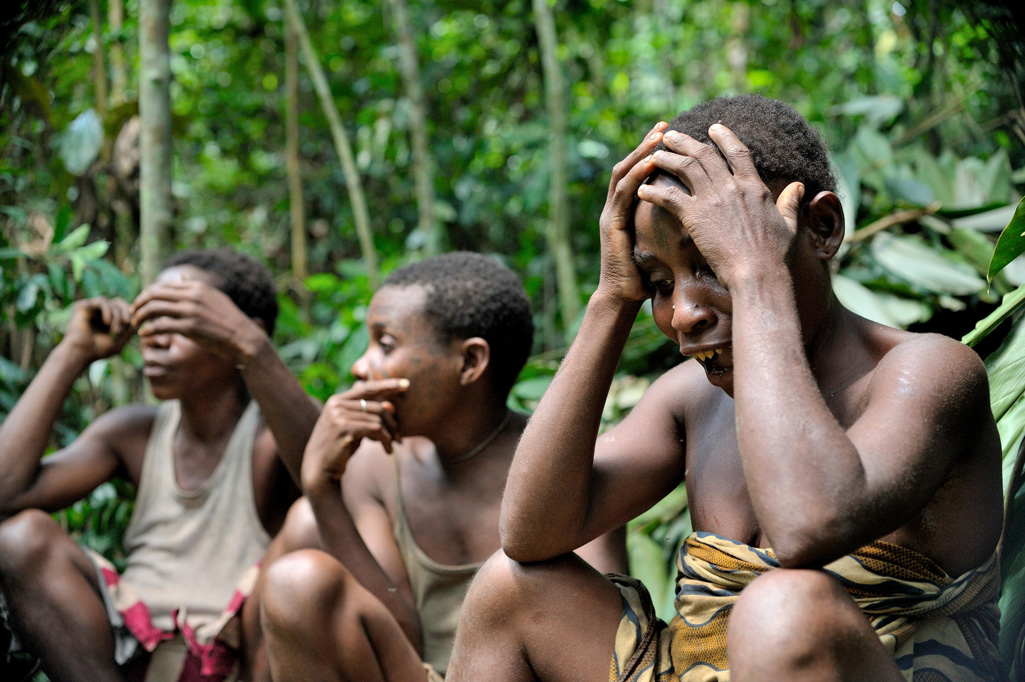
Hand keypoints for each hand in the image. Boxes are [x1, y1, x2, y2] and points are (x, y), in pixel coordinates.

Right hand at [62, 297, 134, 361]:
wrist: (79, 354)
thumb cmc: (98, 351)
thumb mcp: (120, 340)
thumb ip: (130, 329)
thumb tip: (137, 318)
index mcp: (106, 318)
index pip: (123, 308)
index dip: (130, 315)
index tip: (132, 326)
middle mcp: (98, 312)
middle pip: (119, 302)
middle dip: (126, 313)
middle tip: (127, 324)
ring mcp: (90, 308)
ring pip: (112, 302)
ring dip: (117, 316)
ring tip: (115, 331)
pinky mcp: (83, 305)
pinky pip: (102, 301)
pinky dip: (108, 311)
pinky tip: (107, 323)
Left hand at [130, 279, 262, 363]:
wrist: (244, 337)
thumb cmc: (228, 320)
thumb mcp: (214, 297)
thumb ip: (196, 287)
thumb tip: (182, 274)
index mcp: (197, 287)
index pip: (163, 286)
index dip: (147, 294)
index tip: (141, 304)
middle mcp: (192, 296)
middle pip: (155, 294)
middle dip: (139, 303)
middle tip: (132, 313)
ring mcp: (191, 311)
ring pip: (154, 309)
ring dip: (140, 316)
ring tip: (136, 325)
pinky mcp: (190, 327)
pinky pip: (160, 326)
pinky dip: (148, 330)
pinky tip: (144, 335)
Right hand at [300, 379, 408, 491]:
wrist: (319, 470)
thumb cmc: (339, 449)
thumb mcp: (353, 428)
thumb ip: (367, 415)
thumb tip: (390, 405)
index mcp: (337, 400)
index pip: (367, 388)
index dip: (387, 385)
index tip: (406, 383)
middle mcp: (336, 404)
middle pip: (376, 406)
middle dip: (392, 422)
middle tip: (398, 436)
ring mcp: (338, 416)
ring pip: (378, 419)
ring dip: (389, 434)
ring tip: (391, 446)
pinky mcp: (344, 429)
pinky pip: (376, 429)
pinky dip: (386, 440)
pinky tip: (388, 450)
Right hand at [596, 122, 667, 301]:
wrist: (623, 298)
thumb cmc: (647, 276)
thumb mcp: (662, 244)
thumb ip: (672, 226)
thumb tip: (702, 215)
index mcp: (630, 209)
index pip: (642, 173)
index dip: (656, 153)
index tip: (675, 135)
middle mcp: (617, 207)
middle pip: (631, 166)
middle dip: (648, 145)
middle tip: (665, 125)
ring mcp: (611, 213)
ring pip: (623, 174)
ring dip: (640, 153)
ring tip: (657, 137)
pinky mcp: (610, 224)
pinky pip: (622, 195)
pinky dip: (636, 177)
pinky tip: (649, 165)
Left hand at [637, 124, 804, 286]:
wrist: (758, 274)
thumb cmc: (775, 255)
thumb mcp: (789, 224)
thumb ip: (791, 202)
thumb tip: (800, 186)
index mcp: (754, 186)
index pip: (737, 152)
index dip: (725, 137)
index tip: (713, 128)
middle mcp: (731, 187)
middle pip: (704, 154)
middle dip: (684, 142)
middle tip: (670, 136)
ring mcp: (712, 200)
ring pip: (684, 168)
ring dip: (666, 159)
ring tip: (653, 155)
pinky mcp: (694, 216)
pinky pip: (669, 197)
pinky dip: (654, 191)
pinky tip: (642, 190)